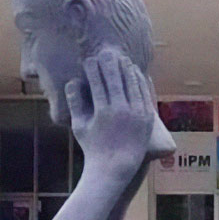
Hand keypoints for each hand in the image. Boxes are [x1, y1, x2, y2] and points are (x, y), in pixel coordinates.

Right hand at [66, 50, 153, 180]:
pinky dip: (139, 80)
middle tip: (106, 52)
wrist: (116, 167)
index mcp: (103, 112)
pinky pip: (144, 92)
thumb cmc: (93, 146)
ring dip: (126, 68)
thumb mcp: (79, 126)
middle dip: (110, 63)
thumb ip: (75, 102)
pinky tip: (135, 72)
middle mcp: (122, 111)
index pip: (97, 82)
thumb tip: (71, 81)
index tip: (90, 59)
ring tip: (121, 59)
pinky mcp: (147, 117)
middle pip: (116, 78)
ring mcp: (137, 113)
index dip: (93, 69)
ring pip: (132, 83)